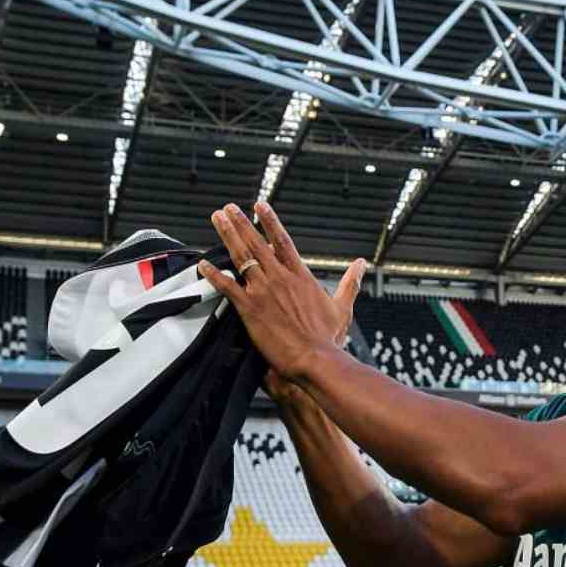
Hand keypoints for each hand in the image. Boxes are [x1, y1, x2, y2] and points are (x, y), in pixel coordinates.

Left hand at [199, 200, 366, 384]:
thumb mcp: (342, 306)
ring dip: (228, 237)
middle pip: (257, 243)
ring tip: (218, 221)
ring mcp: (263, 291)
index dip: (270, 222)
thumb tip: (362, 265)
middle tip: (228, 208)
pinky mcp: (250, 308)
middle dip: (241, 223)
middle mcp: (280, 278)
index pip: (282, 241)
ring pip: (241, 257)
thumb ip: (350, 282)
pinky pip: (227, 287)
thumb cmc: (328, 338)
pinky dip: (214, 275)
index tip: (260, 206)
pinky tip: (203, 264)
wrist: (315, 359)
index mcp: (300, 276)